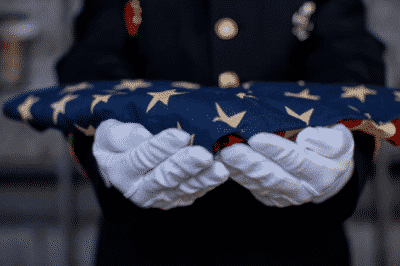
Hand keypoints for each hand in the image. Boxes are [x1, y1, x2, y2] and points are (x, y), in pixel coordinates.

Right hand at [93, 119, 229, 209]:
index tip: (181, 135)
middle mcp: (140, 189)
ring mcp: (160, 197)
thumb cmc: (118, 143)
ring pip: (183, 188)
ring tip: (219, 169)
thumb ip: (122, 134)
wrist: (121, 165)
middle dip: (187, 165)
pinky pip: (192, 193)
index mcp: (121, 171)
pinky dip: (207, 184)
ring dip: (203, 178)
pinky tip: (220, 175)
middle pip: (165, 176)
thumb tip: (145, 136)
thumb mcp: (108, 132)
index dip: (162, 147)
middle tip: (204, 155)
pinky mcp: (175, 199)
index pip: (142, 157)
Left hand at [216, 124, 354, 206]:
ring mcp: (283, 196)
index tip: (257, 137)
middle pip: (271, 175)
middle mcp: (301, 190)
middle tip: (230, 148)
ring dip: (237, 168)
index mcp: (321, 174)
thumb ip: (328, 140)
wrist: (328, 173)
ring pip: (256, 182)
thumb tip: (306, 139)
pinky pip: (249, 185)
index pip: (295, 161)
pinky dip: (235, 173)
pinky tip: (223, 161)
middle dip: (248, 161)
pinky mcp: (269, 197)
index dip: (276, 150)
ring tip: (222, 153)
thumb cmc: (331, 148)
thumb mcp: (340, 139)